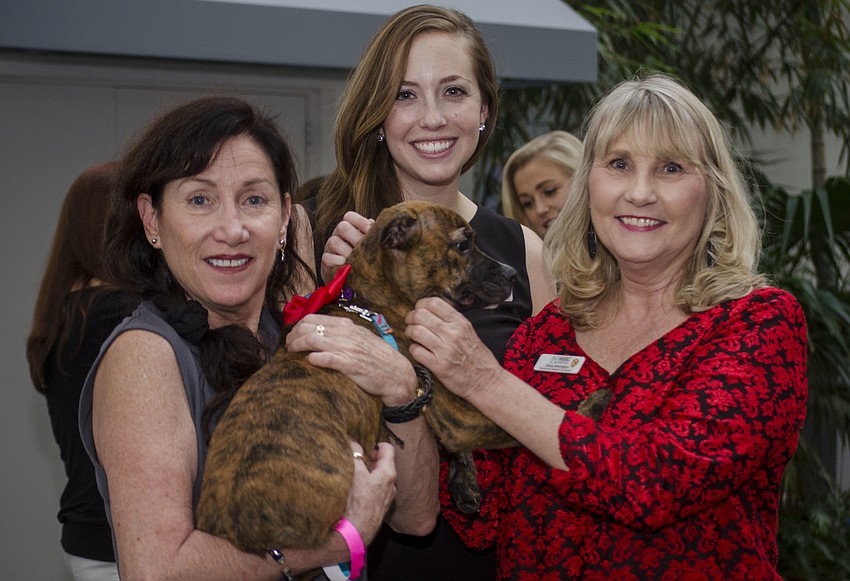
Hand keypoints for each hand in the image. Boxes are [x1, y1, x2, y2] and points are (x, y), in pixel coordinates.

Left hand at [285, 314, 417, 405]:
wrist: (396, 373)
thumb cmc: (378, 358)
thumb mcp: (360, 338)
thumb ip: (342, 334)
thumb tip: (321, 333)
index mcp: (346, 325)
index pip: (313, 318)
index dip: (297, 326)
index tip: (292, 335)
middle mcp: (345, 334)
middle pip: (308, 327)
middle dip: (293, 336)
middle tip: (288, 345)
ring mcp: (346, 348)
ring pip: (311, 340)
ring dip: (297, 346)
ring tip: (291, 352)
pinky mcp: (348, 364)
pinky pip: (324, 358)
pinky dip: (312, 358)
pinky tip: (308, 361)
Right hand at [321, 211, 372, 282]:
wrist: (351, 279)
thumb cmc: (363, 259)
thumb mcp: (368, 246)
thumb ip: (372, 235)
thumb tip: (375, 226)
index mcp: (348, 228)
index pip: (349, 216)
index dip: (360, 221)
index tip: (371, 231)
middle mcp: (337, 235)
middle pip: (342, 227)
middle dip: (355, 237)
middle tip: (366, 248)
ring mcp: (330, 248)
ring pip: (334, 242)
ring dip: (347, 251)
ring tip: (357, 260)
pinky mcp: (325, 263)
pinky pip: (327, 258)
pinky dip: (337, 261)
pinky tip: (346, 264)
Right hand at [343, 441, 395, 544]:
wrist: (357, 531)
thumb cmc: (358, 502)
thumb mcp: (355, 472)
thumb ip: (355, 454)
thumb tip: (353, 440)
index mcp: (388, 472)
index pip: (387, 448)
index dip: (376, 445)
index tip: (364, 448)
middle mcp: (391, 483)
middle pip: (383, 463)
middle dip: (370, 459)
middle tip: (357, 461)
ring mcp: (387, 496)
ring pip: (379, 477)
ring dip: (369, 472)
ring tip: (355, 474)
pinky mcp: (380, 505)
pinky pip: (376, 489)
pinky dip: (368, 484)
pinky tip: (357, 490)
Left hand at [404, 297, 502, 400]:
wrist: (486, 380)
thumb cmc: (477, 357)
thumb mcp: (468, 331)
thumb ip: (451, 320)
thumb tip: (429, 311)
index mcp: (460, 322)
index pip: (433, 303)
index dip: (421, 305)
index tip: (419, 311)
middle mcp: (452, 334)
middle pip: (420, 315)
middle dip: (411, 318)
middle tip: (412, 324)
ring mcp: (445, 350)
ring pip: (415, 331)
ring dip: (410, 333)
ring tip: (413, 337)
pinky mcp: (439, 366)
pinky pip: (416, 351)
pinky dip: (413, 350)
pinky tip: (419, 351)